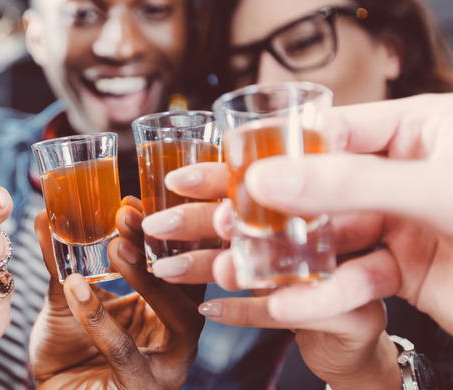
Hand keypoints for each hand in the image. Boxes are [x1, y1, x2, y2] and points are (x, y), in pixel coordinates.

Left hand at [28, 196, 205, 389]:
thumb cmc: (68, 354)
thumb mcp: (66, 298)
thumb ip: (61, 261)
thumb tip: (43, 214)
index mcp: (170, 309)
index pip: (179, 263)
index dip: (162, 229)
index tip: (131, 199)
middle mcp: (181, 338)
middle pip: (191, 284)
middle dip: (164, 244)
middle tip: (129, 214)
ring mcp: (170, 368)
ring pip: (180, 319)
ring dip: (148, 278)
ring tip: (114, 247)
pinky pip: (127, 352)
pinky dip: (101, 319)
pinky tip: (77, 289)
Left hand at [144, 160, 402, 387]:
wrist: (351, 339)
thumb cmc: (305, 281)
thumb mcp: (272, 246)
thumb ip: (238, 223)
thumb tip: (174, 204)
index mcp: (318, 199)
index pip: (262, 179)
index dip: (215, 177)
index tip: (173, 180)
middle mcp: (342, 225)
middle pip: (263, 215)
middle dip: (204, 219)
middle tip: (158, 225)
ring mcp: (355, 268)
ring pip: (275, 263)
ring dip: (217, 265)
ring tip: (170, 269)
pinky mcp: (357, 313)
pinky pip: (294, 312)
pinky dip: (245, 311)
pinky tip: (208, 309)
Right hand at [231, 94, 452, 332]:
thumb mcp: (433, 189)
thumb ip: (348, 181)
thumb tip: (268, 177)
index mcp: (418, 129)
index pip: (332, 131)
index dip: (278, 149)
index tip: (232, 167)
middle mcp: (405, 172)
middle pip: (321, 185)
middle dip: (272, 208)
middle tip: (222, 219)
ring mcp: (404, 222)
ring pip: (331, 236)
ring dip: (289, 256)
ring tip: (242, 267)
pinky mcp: (407, 270)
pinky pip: (356, 277)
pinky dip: (326, 293)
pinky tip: (291, 303)